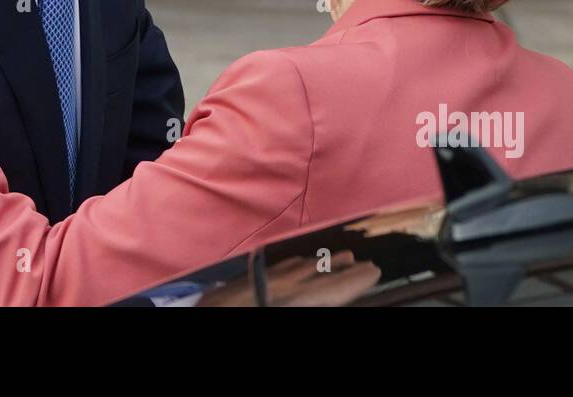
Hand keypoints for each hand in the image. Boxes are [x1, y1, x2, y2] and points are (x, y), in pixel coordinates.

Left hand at [196, 250, 380, 306]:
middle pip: (318, 275)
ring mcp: (260, 280)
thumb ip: (314, 299)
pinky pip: (275, 267)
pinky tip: (296, 261)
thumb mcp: (292, 309)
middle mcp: (281, 286)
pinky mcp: (242, 280)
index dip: (355, 280)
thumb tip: (330, 295)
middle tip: (362, 260)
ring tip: (339, 255)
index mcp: (296, 301)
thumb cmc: (247, 317)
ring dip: (320, 262)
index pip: (333, 289)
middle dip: (342, 268)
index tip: (373, 270)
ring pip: (297, 266)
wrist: (199, 317)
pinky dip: (292, 264)